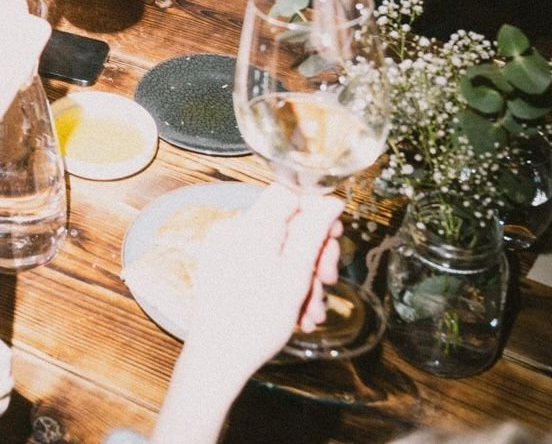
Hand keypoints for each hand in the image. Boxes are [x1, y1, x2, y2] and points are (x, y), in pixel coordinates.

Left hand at [184, 185, 343, 376]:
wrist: (216, 357)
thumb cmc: (255, 321)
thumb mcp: (295, 276)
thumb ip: (312, 233)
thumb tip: (330, 201)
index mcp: (251, 227)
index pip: (288, 194)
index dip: (316, 210)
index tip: (335, 234)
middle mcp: (234, 231)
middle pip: (287, 224)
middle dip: (314, 254)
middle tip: (329, 282)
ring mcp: (227, 249)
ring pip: (279, 251)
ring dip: (303, 279)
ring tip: (313, 313)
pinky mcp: (224, 267)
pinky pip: (262, 264)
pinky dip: (282, 284)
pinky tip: (297, 314)